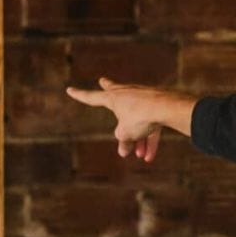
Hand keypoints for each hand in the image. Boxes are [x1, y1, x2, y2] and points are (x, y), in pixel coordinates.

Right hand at [65, 78, 193, 161]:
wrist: (166, 108)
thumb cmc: (140, 117)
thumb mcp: (125, 133)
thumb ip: (123, 141)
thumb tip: (125, 150)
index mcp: (113, 97)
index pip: (91, 97)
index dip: (79, 96)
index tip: (69, 90)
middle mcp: (127, 93)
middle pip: (115, 91)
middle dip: (107, 87)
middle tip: (102, 80)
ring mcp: (143, 96)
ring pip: (137, 119)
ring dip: (138, 138)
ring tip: (140, 155)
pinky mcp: (158, 104)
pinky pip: (150, 123)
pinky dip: (149, 138)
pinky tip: (150, 156)